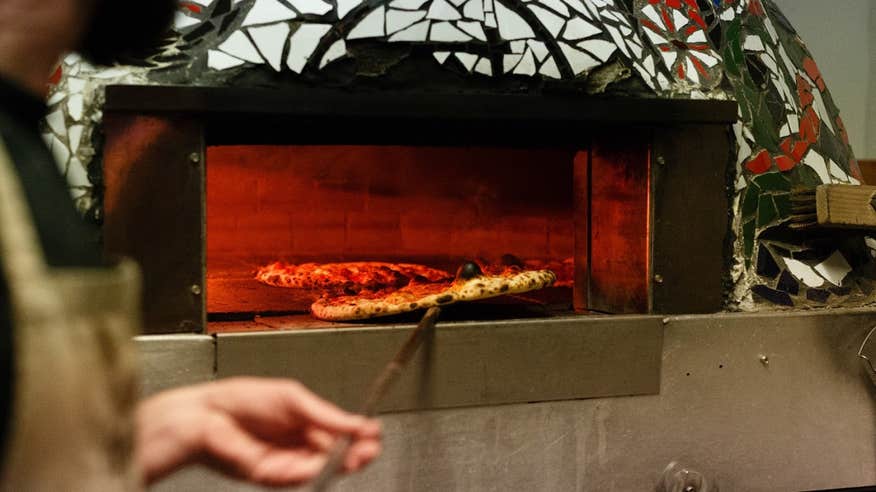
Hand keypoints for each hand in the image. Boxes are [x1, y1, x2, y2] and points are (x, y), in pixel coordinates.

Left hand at [136, 377, 380, 486]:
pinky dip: (316, 470)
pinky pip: (300, 476)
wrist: (208, 415)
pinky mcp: (273, 476)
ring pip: (321, 469)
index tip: (374, 433)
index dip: (358, 435)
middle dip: (356, 453)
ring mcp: (286, 462)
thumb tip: (357, 423)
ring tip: (358, 456)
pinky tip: (330, 461)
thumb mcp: (294, 399)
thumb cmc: (243, 400)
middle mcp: (298, 445)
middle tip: (371, 449)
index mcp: (306, 423)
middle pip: (335, 455)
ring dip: (341, 465)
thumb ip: (326, 415)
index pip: (339, 434)